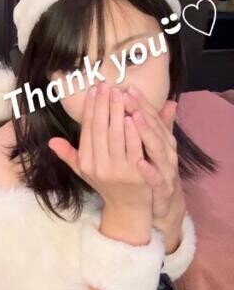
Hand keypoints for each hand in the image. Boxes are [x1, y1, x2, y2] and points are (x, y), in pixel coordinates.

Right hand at [48, 82, 152, 213]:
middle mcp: (99, 166)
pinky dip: (134, 130)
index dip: (90, 109)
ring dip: (118, 112)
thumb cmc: (107, 185)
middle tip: (107, 85)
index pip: (87, 129)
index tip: (94, 91)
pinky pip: (134, 147)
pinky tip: (134, 114)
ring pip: (116, 135)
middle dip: (104, 105)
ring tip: (120, 93)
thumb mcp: (84, 171)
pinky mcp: (137, 174)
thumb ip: (69, 155)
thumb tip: (51, 141)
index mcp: (86, 162)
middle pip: (100, 129)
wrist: (129, 208)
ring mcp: (118, 170)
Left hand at [122, 86, 185, 231]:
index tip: (125, 87)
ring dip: (144, 133)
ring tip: (133, 117)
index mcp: (161, 138)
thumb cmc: (153, 168)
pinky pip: (156, 179)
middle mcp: (165, 150)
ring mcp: (165, 168)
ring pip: (156, 148)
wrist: (162, 203)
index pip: (150, 116)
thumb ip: (155, 125)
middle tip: (122, 93)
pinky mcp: (163, 188)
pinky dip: (149, 170)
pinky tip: (139, 162)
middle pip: (152, 127)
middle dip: (137, 109)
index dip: (139, 101)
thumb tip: (168, 101)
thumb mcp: (152, 145)